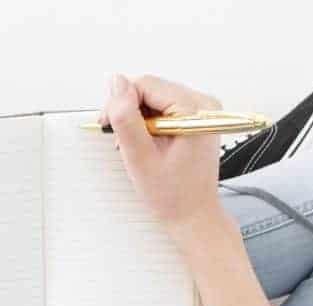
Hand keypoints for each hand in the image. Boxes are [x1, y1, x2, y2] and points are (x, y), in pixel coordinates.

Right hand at [102, 73, 224, 233]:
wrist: (194, 215)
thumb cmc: (173, 195)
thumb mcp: (140, 158)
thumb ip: (126, 118)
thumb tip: (116, 83)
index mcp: (195, 111)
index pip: (146, 84)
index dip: (120, 101)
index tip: (109, 125)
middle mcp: (204, 105)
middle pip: (152, 88)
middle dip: (129, 110)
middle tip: (119, 139)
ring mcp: (202, 111)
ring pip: (155, 97)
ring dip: (137, 118)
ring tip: (134, 144)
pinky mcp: (197, 119)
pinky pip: (164, 108)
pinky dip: (148, 123)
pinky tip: (146, 142)